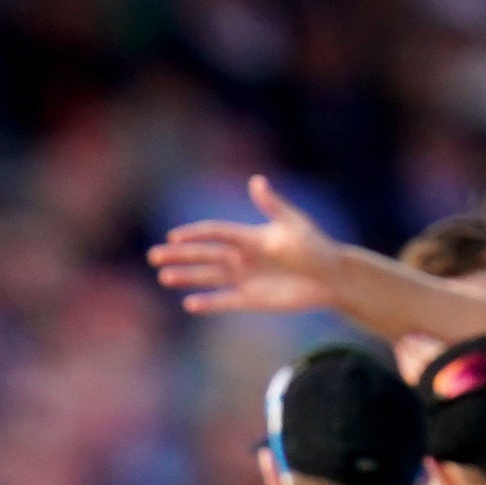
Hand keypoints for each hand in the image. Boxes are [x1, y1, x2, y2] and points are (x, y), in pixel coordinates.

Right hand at [148, 176, 343, 315]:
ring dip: (187, 277)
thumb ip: (273, 207)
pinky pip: (225, 302)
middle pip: (205, 255)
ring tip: (164, 277)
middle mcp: (243, 257)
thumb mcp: (295, 225)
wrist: (331, 277)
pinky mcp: (252, 299)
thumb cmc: (316, 247)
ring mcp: (245, 279)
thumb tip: (256, 181)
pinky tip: (190, 303)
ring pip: (209, 278)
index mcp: (250, 236)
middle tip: (154, 256)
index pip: (216, 234)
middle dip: (180, 255)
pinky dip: (208, 303)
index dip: (195, 235)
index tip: (174, 236)